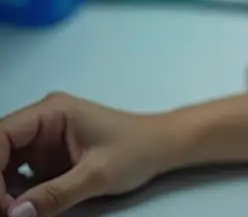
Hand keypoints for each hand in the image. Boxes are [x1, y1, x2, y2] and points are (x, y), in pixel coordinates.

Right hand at [0, 92, 169, 216]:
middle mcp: (42, 122)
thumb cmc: (135, 149)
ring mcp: (43, 142)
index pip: (3, 135)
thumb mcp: (96, 174)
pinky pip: (18, 178)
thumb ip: (55, 194)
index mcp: (52, 112)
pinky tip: (18, 211)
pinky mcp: (48, 160)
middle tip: (4, 214)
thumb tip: (15, 214)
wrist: (162, 148)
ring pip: (5, 167)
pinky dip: (14, 196)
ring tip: (10, 214)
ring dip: (2, 191)